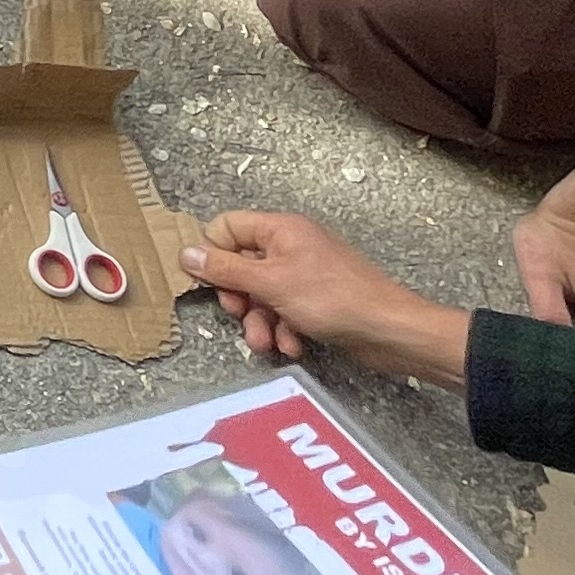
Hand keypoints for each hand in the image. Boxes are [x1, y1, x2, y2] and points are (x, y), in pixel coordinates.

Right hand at [187, 211, 470, 382]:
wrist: (389, 331)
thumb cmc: (333, 298)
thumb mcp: (270, 283)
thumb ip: (225, 270)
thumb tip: (185, 253)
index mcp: (280, 230)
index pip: (227, 227)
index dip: (213, 255)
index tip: (210, 284)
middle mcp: (290, 246)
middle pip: (241, 266)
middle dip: (239, 298)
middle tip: (241, 315)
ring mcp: (304, 274)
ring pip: (261, 295)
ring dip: (259, 322)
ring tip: (267, 344)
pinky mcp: (316, 301)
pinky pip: (284, 311)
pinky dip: (283, 330)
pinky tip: (293, 346)